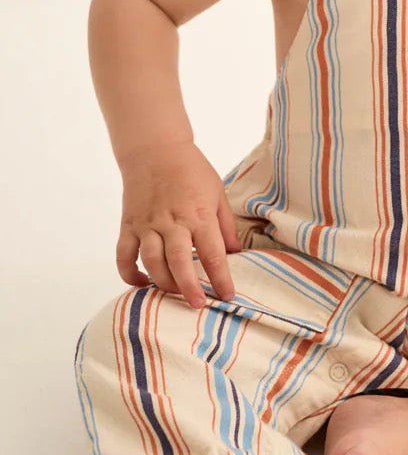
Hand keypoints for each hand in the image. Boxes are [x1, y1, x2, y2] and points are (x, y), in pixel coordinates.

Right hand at [116, 140, 239, 306]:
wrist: (155, 150)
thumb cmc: (192, 170)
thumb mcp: (218, 192)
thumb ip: (226, 225)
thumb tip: (236, 252)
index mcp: (199, 215)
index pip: (212, 254)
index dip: (220, 279)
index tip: (228, 296)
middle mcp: (172, 222)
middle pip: (179, 263)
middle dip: (189, 288)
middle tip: (198, 305)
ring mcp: (147, 225)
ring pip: (152, 263)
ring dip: (163, 283)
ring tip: (174, 294)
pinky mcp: (128, 226)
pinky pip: (124, 256)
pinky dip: (130, 274)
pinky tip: (142, 283)